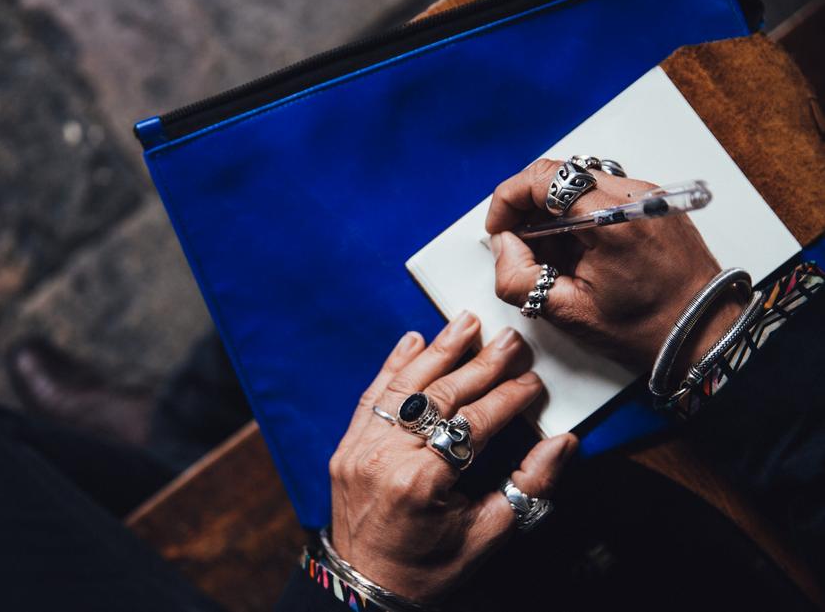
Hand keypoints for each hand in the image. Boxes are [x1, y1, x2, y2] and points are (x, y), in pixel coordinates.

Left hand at [329, 312, 576, 602]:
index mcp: (422, 482)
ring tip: (466, 323)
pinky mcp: (346, 447)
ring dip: (438, 351)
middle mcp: (385, 457)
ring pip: (404, 387)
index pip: (474, 423)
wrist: (365, 589)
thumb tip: (562, 443)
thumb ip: (526, 487)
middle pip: (440, 396)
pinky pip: (370, 397)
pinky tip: (413, 340)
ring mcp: (359, 449)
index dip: (508, 398)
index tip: (533, 381)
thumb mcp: (486, 538)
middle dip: (481, 365)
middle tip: (510, 340)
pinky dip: (392, 366)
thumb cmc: (429, 570)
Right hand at [486, 158, 745, 370]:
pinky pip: (601, 195)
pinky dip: (577, 216)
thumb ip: (520, 277)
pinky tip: (578, 252)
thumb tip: (502, 245)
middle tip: (519, 244)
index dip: (508, 199)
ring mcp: (645, 196)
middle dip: (527, 207)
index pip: (542, 178)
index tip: (499, 227)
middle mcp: (632, 196)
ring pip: (578, 184)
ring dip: (552, 212)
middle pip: (558, 176)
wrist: (705, 331)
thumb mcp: (570, 312)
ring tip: (553, 254)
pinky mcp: (652, 203)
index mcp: (612, 220)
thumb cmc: (649, 328)